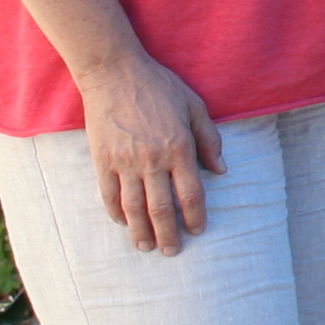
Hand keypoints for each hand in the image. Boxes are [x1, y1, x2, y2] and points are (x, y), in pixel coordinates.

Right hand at [74, 46, 224, 254]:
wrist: (115, 73)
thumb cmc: (159, 87)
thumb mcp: (194, 106)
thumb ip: (209, 140)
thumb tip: (221, 171)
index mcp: (179, 147)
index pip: (190, 193)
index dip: (195, 216)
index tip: (197, 231)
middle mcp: (152, 160)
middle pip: (161, 207)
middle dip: (168, 233)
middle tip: (172, 251)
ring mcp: (124, 162)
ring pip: (133, 207)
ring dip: (140, 231)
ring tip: (146, 246)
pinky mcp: (103, 160)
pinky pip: (109, 195)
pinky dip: (116, 212)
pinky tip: (122, 223)